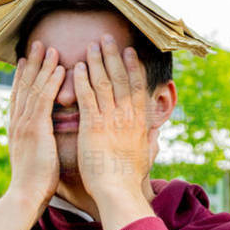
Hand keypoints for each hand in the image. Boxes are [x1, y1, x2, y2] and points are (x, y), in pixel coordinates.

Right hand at [7, 41, 64, 209]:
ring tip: (50, 47)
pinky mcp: (35, 128)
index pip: (20, 96)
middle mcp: (18, 122)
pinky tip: (59, 68)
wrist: (26, 196)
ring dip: (43, 66)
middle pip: (24, 86)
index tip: (27, 60)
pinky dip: (51, 81)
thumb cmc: (34, 184)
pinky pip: (44, 99)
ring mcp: (24, 124)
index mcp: (17, 129)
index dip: (24, 76)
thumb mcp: (34, 158)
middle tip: (37, 44)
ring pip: (34, 88)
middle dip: (31, 64)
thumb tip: (43, 141)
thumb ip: (37, 145)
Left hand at [72, 35, 153, 204]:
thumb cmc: (130, 179)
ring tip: (90, 45)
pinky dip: (81, 80)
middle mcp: (126, 115)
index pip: (137, 86)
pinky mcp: (92, 126)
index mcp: (139, 121)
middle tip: (107, 38)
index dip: (133, 66)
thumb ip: (149, 142)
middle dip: (113, 55)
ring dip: (96, 61)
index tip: (130, 51)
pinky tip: (75, 67)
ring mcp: (110, 119)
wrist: (118, 191)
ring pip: (103, 82)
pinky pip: (86, 97)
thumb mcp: (145, 156)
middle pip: (121, 78)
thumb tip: (154, 135)